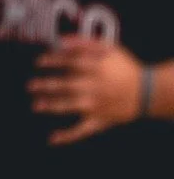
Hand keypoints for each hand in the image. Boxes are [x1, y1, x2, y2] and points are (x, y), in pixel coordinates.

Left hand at [29, 36, 145, 144]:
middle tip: (30, 85)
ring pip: (68, 106)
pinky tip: (52, 139)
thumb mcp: (109, 48)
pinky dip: (67, 136)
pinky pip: (81, 130)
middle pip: (64, 85)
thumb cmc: (125, 68)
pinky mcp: (99, 121)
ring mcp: (95, 106)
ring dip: (50, 106)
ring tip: (36, 105)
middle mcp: (93, 88)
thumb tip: (60, 40)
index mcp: (95, 69)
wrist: (148, 92)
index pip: (68, 63)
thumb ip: (84, 42)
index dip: (51, 61)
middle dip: (45, 85)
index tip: (39, 61)